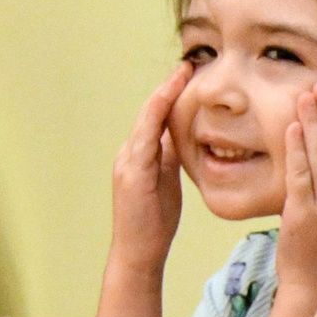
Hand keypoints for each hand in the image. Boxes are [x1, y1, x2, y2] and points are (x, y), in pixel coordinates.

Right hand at [109, 66, 189, 276]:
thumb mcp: (166, 183)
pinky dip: (155, 118)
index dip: (171, 96)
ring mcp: (128, 162)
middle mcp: (129, 153)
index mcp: (140, 155)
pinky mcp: (131, 174)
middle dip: (168, 88)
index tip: (189, 75)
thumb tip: (181, 138)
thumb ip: (169, 159)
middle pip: (150, 113)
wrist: (138, 251)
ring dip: (163, 95)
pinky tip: (166, 103)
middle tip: (188, 64)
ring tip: (180, 75)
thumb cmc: (155, 221)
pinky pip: (145, 139)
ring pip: (146, 120)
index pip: (157, 118)